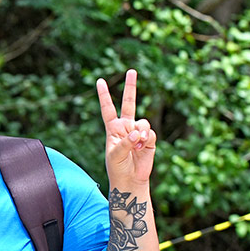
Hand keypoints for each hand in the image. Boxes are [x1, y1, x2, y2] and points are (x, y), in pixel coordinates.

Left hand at [97, 69, 155, 187]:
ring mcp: (138, 132)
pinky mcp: (149, 139)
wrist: (130, 180)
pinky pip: (150, 132)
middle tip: (131, 70)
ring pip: (142, 122)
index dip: (104, 95)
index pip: (107, 108)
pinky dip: (146, 139)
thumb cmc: (117, 168)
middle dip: (131, 87)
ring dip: (140, 132)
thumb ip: (125, 142)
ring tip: (136, 145)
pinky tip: (142, 147)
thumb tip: (137, 133)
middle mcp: (125, 127)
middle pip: (129, 103)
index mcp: (112, 128)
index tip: (100, 81)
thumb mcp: (114, 155)